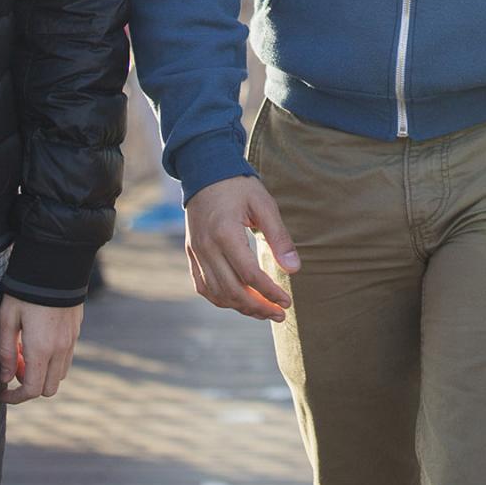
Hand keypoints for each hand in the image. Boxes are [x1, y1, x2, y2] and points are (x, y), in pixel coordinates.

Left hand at [0, 295, 83, 403]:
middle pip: (49, 388)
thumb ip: (5, 352)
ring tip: (28, 351)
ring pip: (60, 374)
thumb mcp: (7, 318)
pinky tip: (41, 339)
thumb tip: (5, 378)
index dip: (15, 398)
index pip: (31, 390)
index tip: (2, 393)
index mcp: (41, 349)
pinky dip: (53, 360)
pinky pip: (67, 357)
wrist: (55, 263)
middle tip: (16, 367)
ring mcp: (72, 339)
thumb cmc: (25, 291)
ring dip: (44, 373)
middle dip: (31, 387)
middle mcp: (60, 349)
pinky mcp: (77, 330)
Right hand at [185, 174, 300, 321]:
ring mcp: (195, 252)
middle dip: (258, 307)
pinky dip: (221, 299)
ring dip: (241, 307)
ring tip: (263, 311)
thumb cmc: (238, 186)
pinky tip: (239, 301)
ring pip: (217, 293)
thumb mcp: (264, 204)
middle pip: (232, 291)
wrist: (205, 170)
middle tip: (279, 313)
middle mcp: (206, 246)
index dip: (269, 293)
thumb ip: (279, 237)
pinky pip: (203, 286)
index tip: (287, 301)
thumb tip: (294, 269)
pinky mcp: (191, 253)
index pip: (249, 275)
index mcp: (225, 233)